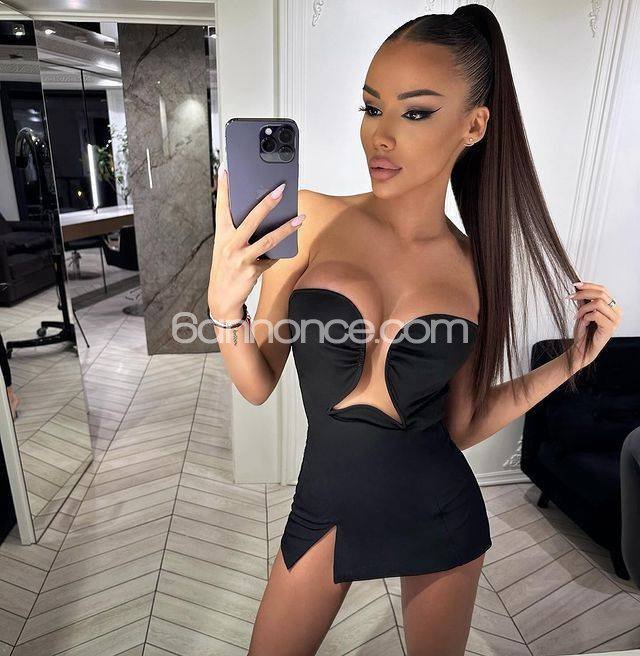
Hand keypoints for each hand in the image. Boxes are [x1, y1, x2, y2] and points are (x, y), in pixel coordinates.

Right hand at [208, 167, 304, 318]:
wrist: (221, 299)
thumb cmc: (227, 270)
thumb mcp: (228, 249)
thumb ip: (241, 234)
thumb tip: (265, 220)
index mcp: (222, 235)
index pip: (222, 208)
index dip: (224, 189)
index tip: (227, 170)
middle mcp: (229, 244)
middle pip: (251, 219)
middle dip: (267, 203)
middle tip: (280, 190)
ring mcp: (240, 258)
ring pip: (267, 240)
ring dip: (286, 228)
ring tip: (300, 219)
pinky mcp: (251, 271)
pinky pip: (271, 258)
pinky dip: (278, 254)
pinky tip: (287, 247)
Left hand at [569, 281, 621, 371]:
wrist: (582, 349)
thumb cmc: (584, 332)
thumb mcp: (582, 312)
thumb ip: (584, 301)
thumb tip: (578, 286)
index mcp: (612, 306)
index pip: (603, 290)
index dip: (588, 285)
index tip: (575, 285)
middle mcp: (617, 312)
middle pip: (601, 294)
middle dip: (583, 294)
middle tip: (570, 297)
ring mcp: (615, 320)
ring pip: (598, 303)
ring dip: (583, 308)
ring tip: (576, 315)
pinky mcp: (610, 328)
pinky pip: (596, 315)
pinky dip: (585, 316)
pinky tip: (582, 322)